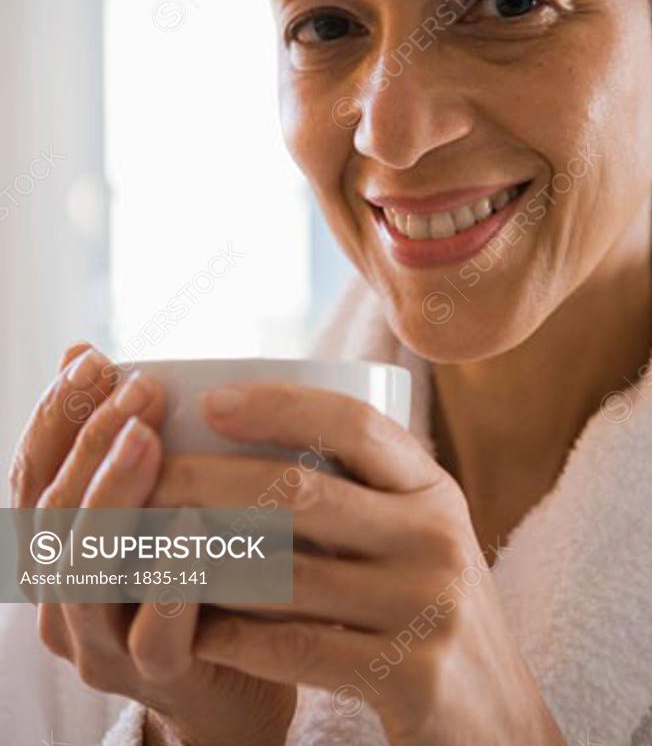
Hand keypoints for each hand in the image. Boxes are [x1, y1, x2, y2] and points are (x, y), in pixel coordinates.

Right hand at [9, 345, 295, 745]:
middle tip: (138, 387)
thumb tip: (82, 350)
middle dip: (90, 442)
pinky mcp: (162, 676)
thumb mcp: (148, 507)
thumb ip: (118, 443)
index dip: (54, 416)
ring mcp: (104, 646)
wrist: (235, 686)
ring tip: (148, 438)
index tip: (91, 359)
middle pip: (54, 516)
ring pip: (85, 572)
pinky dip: (169, 575)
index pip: (31, 477)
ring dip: (114, 497)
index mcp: (53, 555)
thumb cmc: (193, 578)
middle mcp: (61, 601)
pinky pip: (154, 632)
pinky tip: (192, 522)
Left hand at [150, 381, 564, 745]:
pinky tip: (195, 625)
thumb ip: (363, 493)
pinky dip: (235, 635)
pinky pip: (297, 647)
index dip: (278, 405)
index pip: (353, 424)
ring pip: (285, 574)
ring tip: (145, 550)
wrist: (497, 720)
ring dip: (202, 561)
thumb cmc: (430, 610)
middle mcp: (436, 537)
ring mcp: (428, 608)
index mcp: (433, 489)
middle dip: (208, 481)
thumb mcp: (418, 536)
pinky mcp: (411, 676)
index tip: (209, 402)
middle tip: (146, 480)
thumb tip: (245, 441)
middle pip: (301, 492)